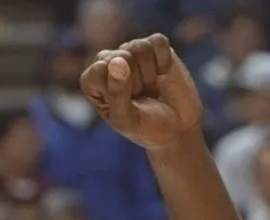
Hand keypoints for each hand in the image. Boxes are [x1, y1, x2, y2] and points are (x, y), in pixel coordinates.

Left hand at [80, 34, 201, 149]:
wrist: (177, 126)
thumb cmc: (145, 126)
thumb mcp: (126, 119)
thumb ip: (117, 93)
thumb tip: (118, 60)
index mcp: (92, 82)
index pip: (98, 69)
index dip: (119, 87)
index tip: (126, 103)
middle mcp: (107, 63)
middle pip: (120, 56)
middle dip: (136, 80)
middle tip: (140, 96)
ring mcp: (131, 52)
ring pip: (139, 47)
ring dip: (150, 73)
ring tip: (150, 87)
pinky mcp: (153, 46)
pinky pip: (158, 41)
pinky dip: (164, 61)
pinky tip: (163, 75)